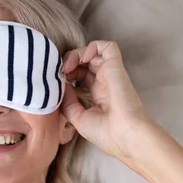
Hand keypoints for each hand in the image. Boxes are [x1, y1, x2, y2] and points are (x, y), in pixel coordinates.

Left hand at [61, 41, 152, 161]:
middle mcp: (104, 82)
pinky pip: (107, 46)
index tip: (57, 83)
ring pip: (92, 52)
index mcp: (97, 95)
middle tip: (59, 74)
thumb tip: (60, 85)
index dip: (66, 75)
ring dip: (75, 55)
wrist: (125, 136)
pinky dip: (92, 47)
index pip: (79, 76)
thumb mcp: (78, 118)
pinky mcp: (116, 67)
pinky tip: (82, 59)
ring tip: (66, 67)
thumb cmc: (106, 134)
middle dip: (67, 64)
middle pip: (83, 63)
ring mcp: (110, 74)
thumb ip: (67, 101)